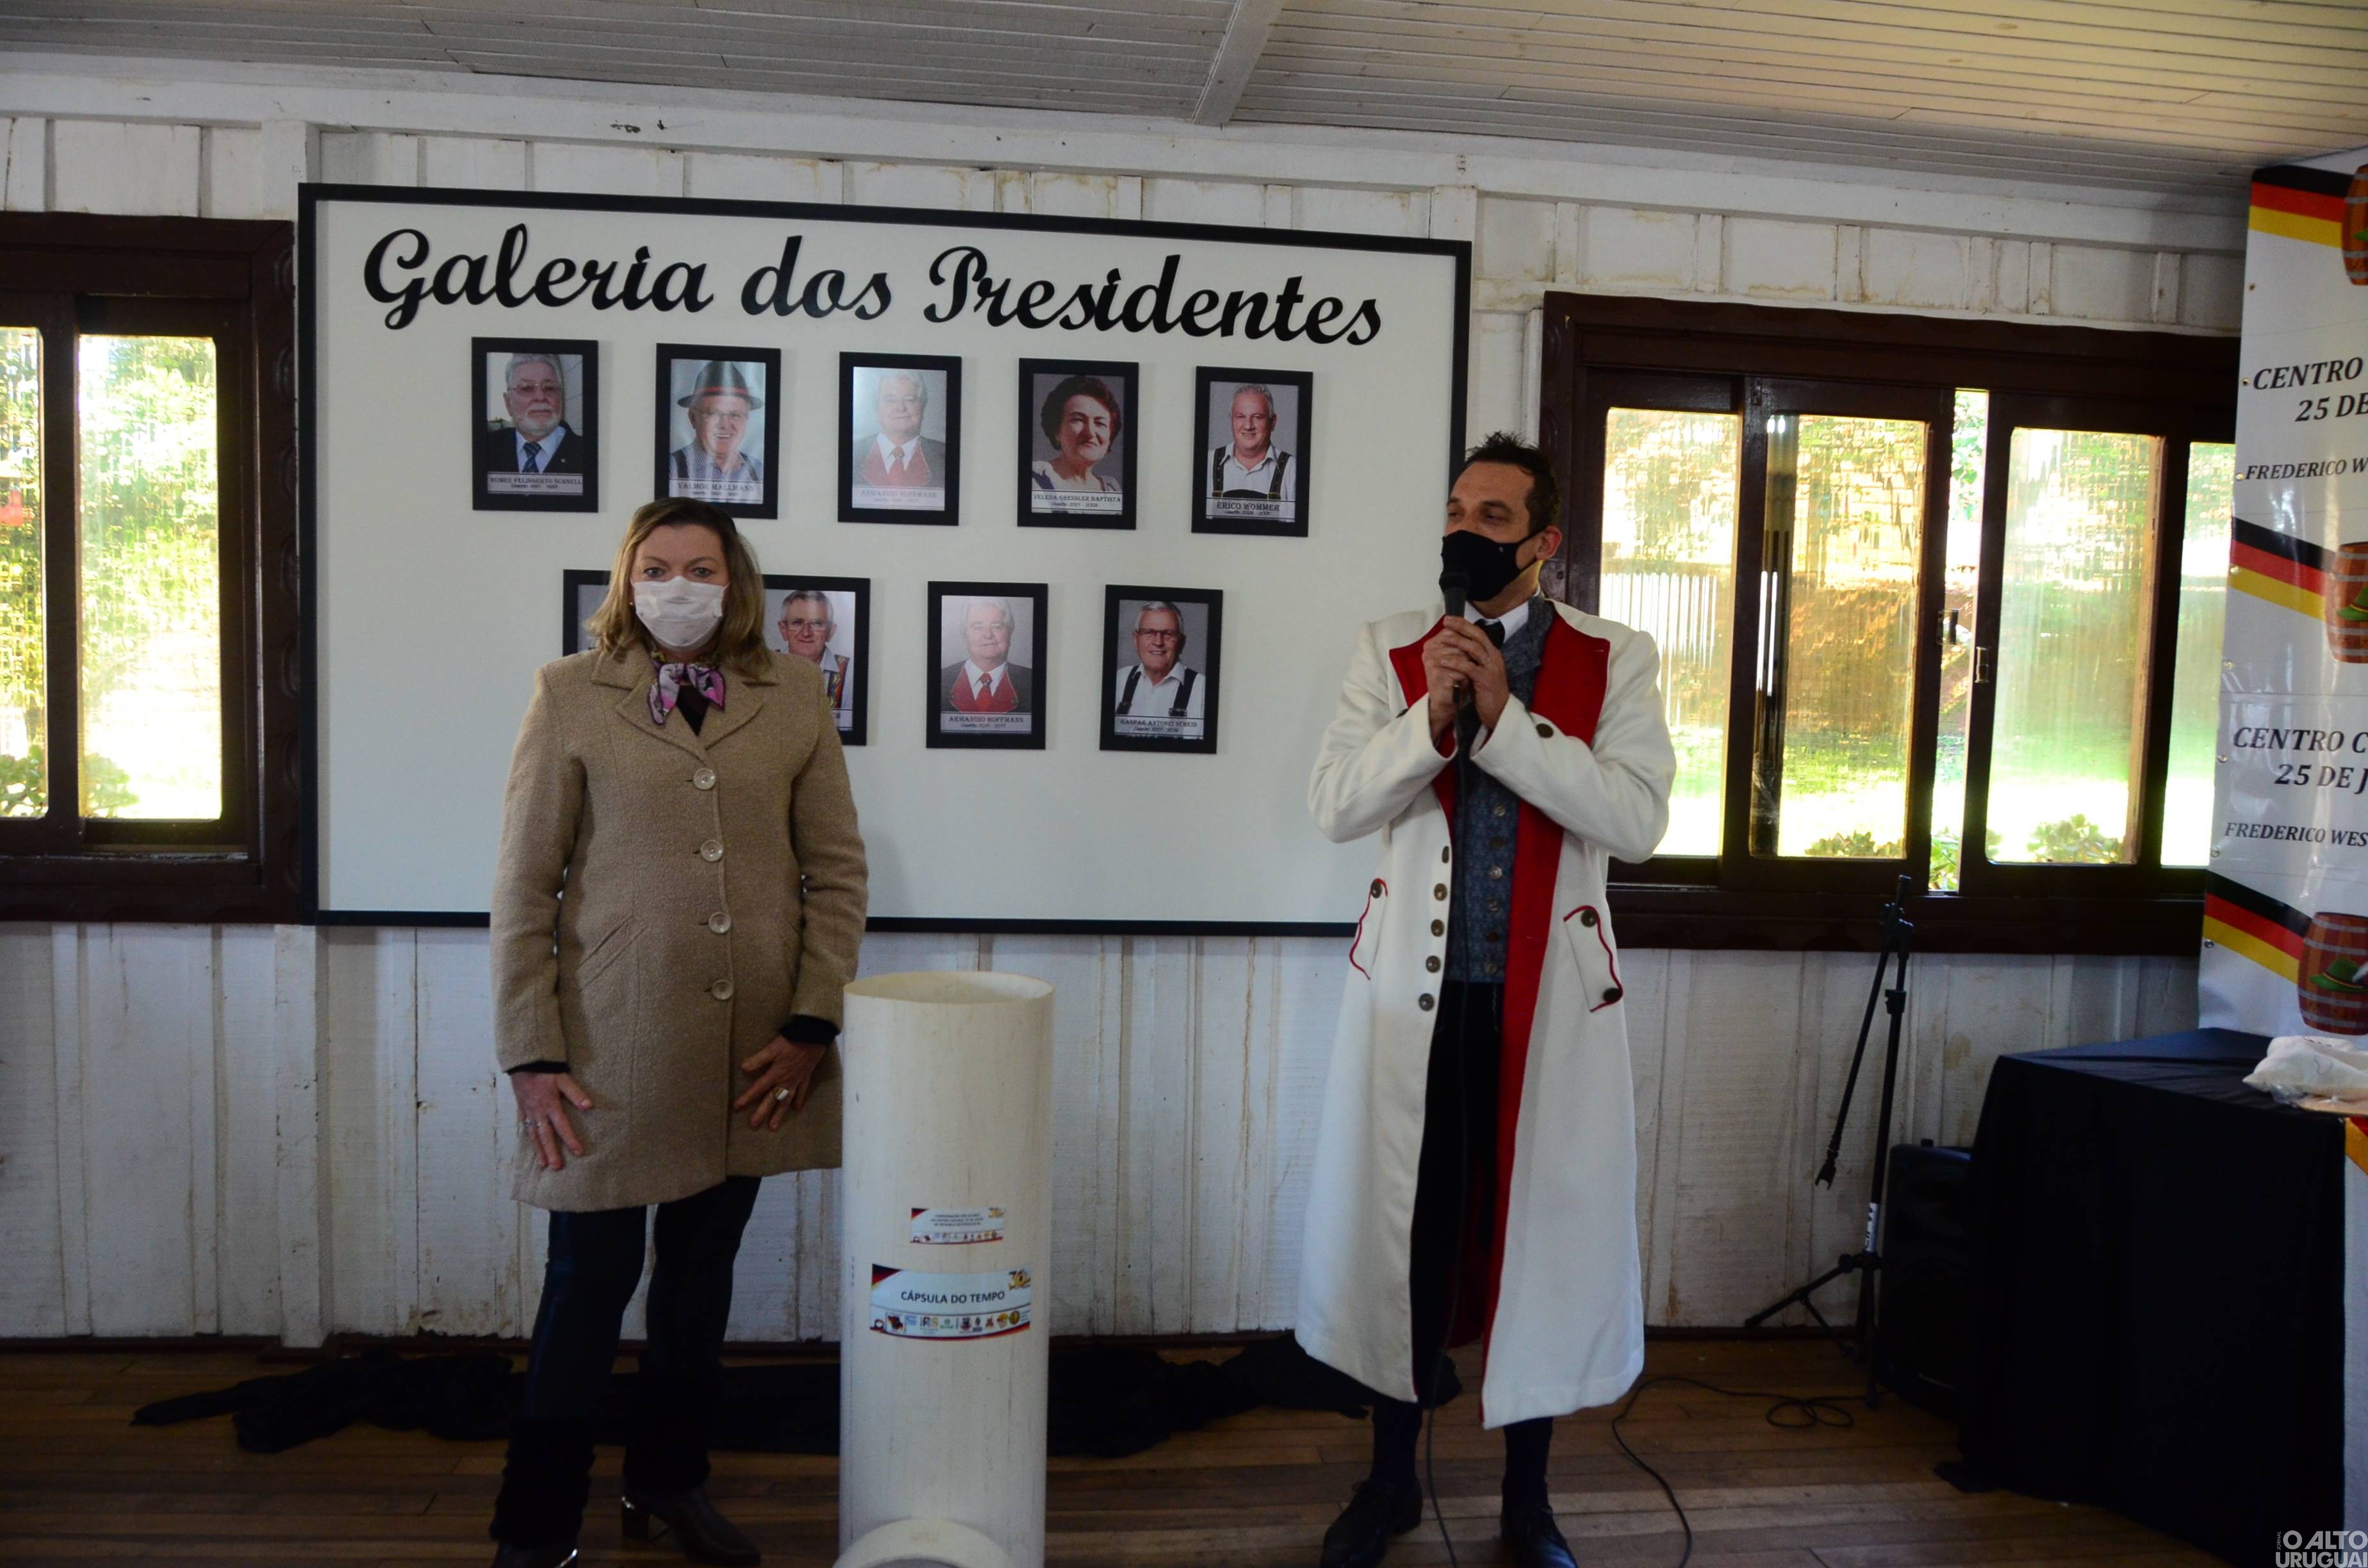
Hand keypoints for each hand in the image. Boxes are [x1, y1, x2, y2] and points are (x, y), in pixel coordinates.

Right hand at [512, 1070, 592, 1171]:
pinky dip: (529, 1138)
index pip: (562, 1126)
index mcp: (550, 1105)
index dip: (571, 1140)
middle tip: (556, 1167)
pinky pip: (525, 1127)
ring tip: (543, 1164)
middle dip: (551, 1152)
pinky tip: (533, 1145)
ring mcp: (528, 1111)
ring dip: (539, 1150)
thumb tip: (589, 1105)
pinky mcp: (522, 1109)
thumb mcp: (563, 1079)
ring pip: (533, 1134)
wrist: (525, 1062)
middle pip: (545, 1136)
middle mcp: (538, 1111)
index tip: (578, 1152)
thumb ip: (575, 1093)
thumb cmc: (546, 1070)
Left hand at [736, 1035, 828, 1129]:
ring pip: (786, 1100)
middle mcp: (785, 1081)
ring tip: (773, 1126)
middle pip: (771, 1099)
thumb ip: (759, 1059)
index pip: (758, 1088)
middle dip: (762, 1112)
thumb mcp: (773, 1048)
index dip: (747, 1098)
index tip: (737, 1107)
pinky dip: (799, 1101)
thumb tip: (744, 1068)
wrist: (813, 1037)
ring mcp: (796, 1081)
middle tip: (753, 1125)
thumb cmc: (791, 1041)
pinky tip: (796, 1109)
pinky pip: (802, 1092)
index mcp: (775, 1074)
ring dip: (779, 1113)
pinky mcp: (805, 1077)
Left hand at [1426, 618, 1511, 733]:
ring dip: (1457, 642)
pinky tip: (1442, 660)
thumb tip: (1459, 646)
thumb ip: (1473, 659)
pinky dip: (1454, 662)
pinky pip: (1468, 668)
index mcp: (1493, 654)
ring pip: (1474, 649)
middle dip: (1461, 627)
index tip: (1450, 619)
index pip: (1479, 633)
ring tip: (1442, 638)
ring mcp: (1491, 668)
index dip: (1464, 625)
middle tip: (1446, 621)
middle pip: (1477, 636)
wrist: (1499, 711)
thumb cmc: (1487, 692)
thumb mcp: (1481, 671)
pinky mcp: (1485, 680)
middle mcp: (1494, 657)